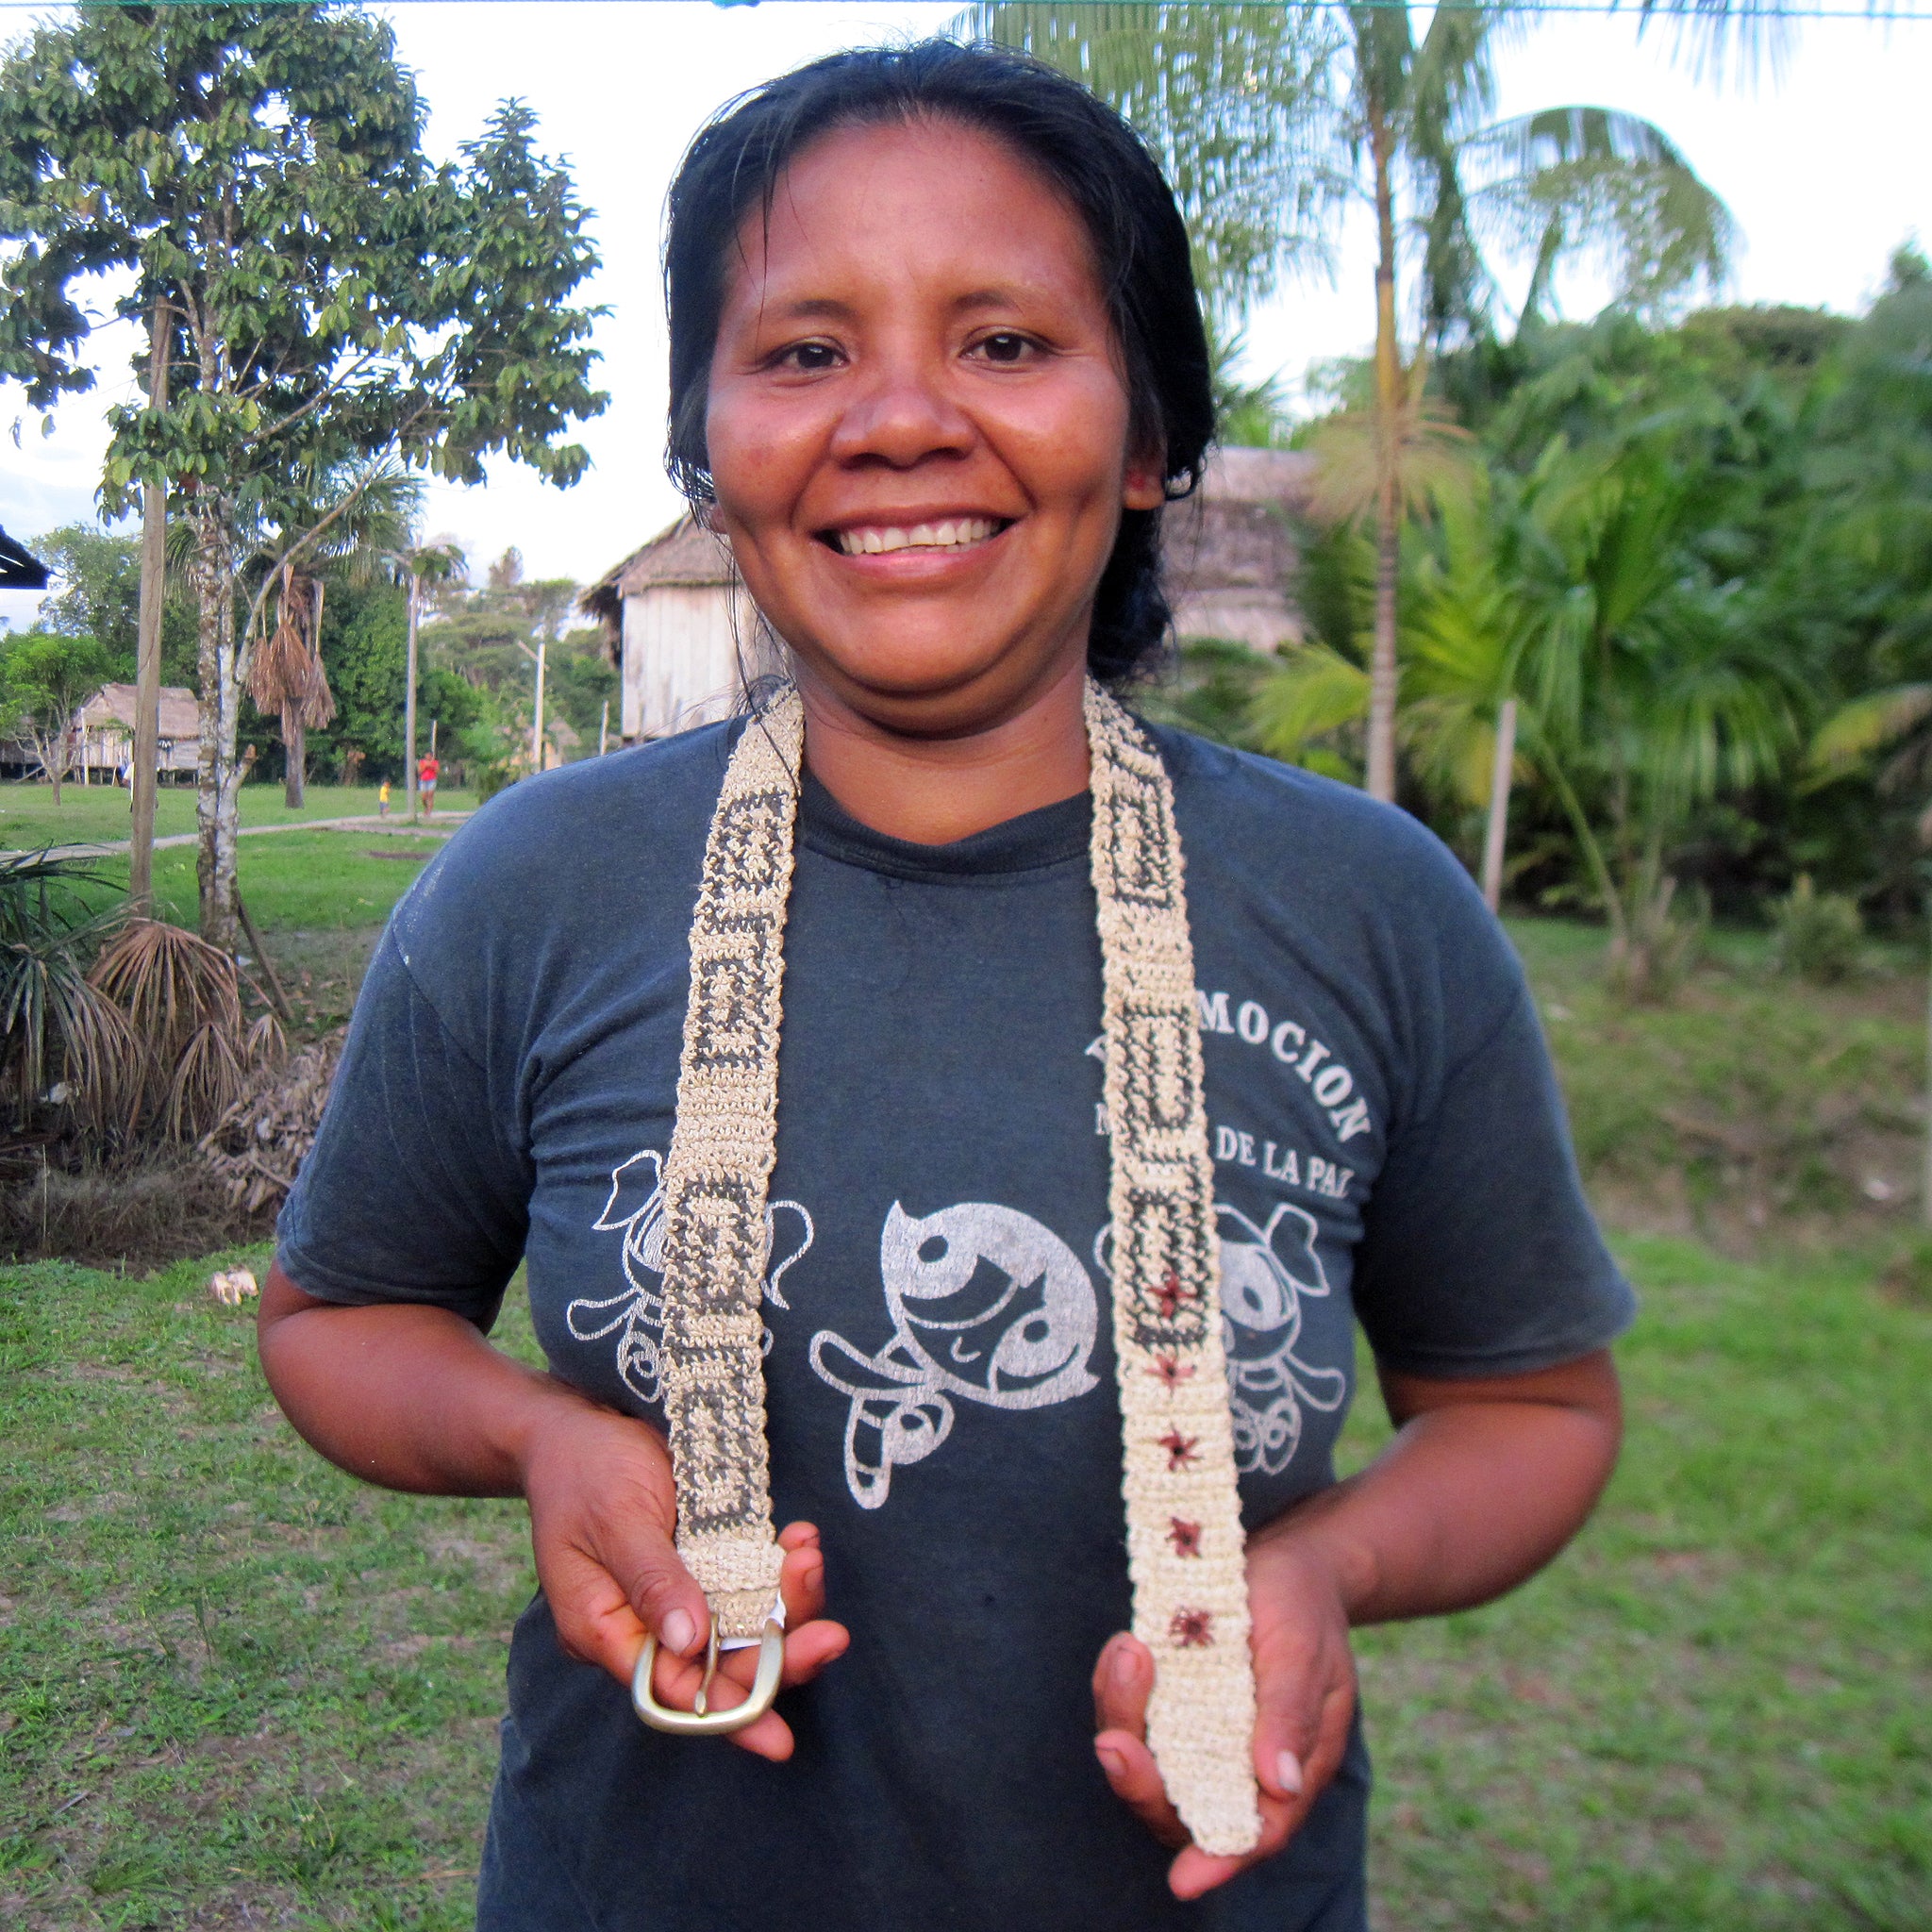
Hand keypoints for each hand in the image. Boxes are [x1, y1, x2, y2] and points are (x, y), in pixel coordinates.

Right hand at [520, 1400, 848, 1760]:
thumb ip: (653, 1579)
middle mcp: (648, 1625)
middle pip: (722, 1666)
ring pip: (745, 1624)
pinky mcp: (705, 1561)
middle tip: (833, 1636)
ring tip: (811, 1559)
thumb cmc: (584, 1470)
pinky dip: (781, 1567)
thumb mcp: (615, 1519)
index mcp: (607, 1632)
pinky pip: (751, 1580)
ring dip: (788, 1602)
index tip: (779, 1737)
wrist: (580, 1425)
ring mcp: (681, 1593)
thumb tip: (691, 1642)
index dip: (727, 1716)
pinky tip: (800, 1539)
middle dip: (780, 1655)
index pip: (672, 1694)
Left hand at [1092, 1526, 1356, 1899]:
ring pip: (1145, 1757)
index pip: (1250, 1833)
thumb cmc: (1305, 1608)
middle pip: (1179, 1805)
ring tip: (1128, 1654)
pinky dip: (1120, 1684)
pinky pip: (1132, 1709)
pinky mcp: (1167, 1694)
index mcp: (1285, 1770)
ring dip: (1124, 1716)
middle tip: (1117, 1745)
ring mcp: (1195, 1729)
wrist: (1287, 1559)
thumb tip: (1278, 1785)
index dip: (1217, 1861)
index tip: (1184, 1880)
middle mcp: (1233, 1761)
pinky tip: (1126, 1647)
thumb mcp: (1306, 1652)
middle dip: (1142, 1783)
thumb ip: (1290, 1716)